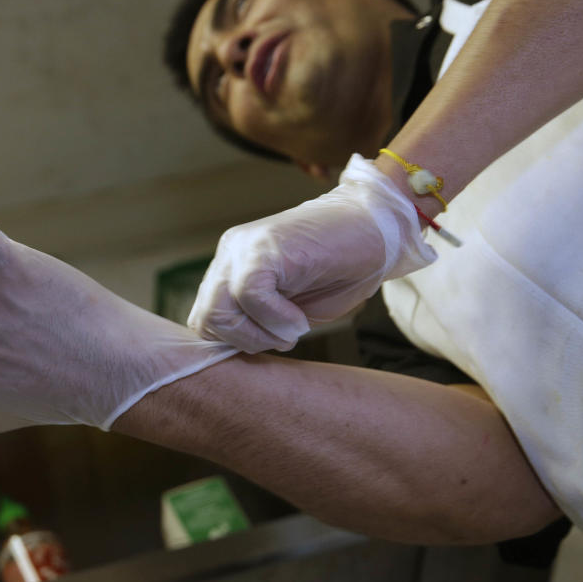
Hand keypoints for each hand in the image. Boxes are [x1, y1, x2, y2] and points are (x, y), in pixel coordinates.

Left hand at [187, 155, 435, 352]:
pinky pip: (249, 294)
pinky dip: (276, 318)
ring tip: (294, 326)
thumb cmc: (340, 271)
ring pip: (219, 311)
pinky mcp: (266, 246)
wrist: (379, 230)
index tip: (270, 344)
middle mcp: (231, 254)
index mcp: (232, 268)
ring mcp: (245, 247)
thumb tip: (232, 351)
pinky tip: (300, 317)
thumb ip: (256, 322)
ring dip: (258, 334)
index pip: (203, 319)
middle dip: (244, 342)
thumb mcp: (290, 308)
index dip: (233, 344)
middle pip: (205, 319)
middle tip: (284, 337)